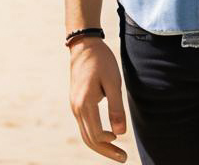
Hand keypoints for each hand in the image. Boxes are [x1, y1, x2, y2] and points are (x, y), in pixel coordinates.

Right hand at [69, 39, 127, 161]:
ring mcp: (74, 106)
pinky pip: (84, 125)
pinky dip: (95, 135)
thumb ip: (116, 107)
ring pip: (85, 134)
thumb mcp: (113, 81)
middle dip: (105, 151)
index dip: (110, 145)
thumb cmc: (101, 61)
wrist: (84, 45)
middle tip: (123, 158)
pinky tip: (107, 136)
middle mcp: (76, 108)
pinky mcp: (76, 102)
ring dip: (100, 145)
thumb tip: (121, 134)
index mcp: (85, 103)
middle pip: (89, 139)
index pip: (96, 134)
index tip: (123, 148)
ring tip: (116, 151)